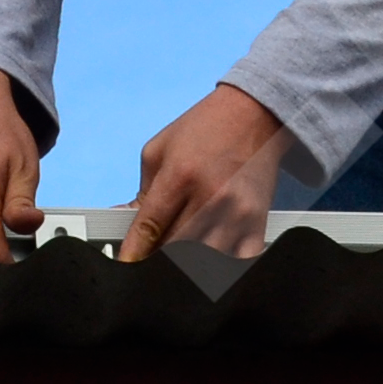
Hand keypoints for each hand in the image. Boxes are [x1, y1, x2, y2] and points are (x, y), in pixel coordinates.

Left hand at [122, 84, 291, 265]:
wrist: (253, 114)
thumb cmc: (203, 129)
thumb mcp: (159, 151)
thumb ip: (141, 192)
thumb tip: (125, 223)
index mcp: (180, 176)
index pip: (149, 227)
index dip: (133, 252)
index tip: (126, 265)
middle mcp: (209, 196)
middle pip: (174, 249)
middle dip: (156, 259)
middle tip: (149, 261)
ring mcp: (236, 213)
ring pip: (203, 261)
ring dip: (185, 265)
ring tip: (177, 259)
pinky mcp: (258, 222)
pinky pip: (239, 262)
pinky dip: (220, 269)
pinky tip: (209, 262)